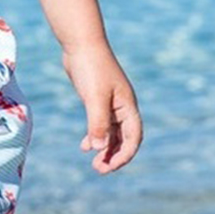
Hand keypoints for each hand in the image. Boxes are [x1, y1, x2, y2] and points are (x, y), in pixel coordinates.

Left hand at [63, 43, 142, 173]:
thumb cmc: (91, 67)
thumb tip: (100, 148)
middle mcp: (122, 107)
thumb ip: (98, 123)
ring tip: (93, 163)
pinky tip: (84, 146)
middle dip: (114, 156)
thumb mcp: (94, 97)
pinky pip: (100, 124)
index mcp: (128, 106)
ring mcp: (110, 103)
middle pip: (123, 139)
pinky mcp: (96, 99)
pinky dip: (94, 136)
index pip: (133, 138)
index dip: (124, 155)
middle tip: (99, 170)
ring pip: (111, 133)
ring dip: (104, 148)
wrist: (81, 44)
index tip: (108, 167)